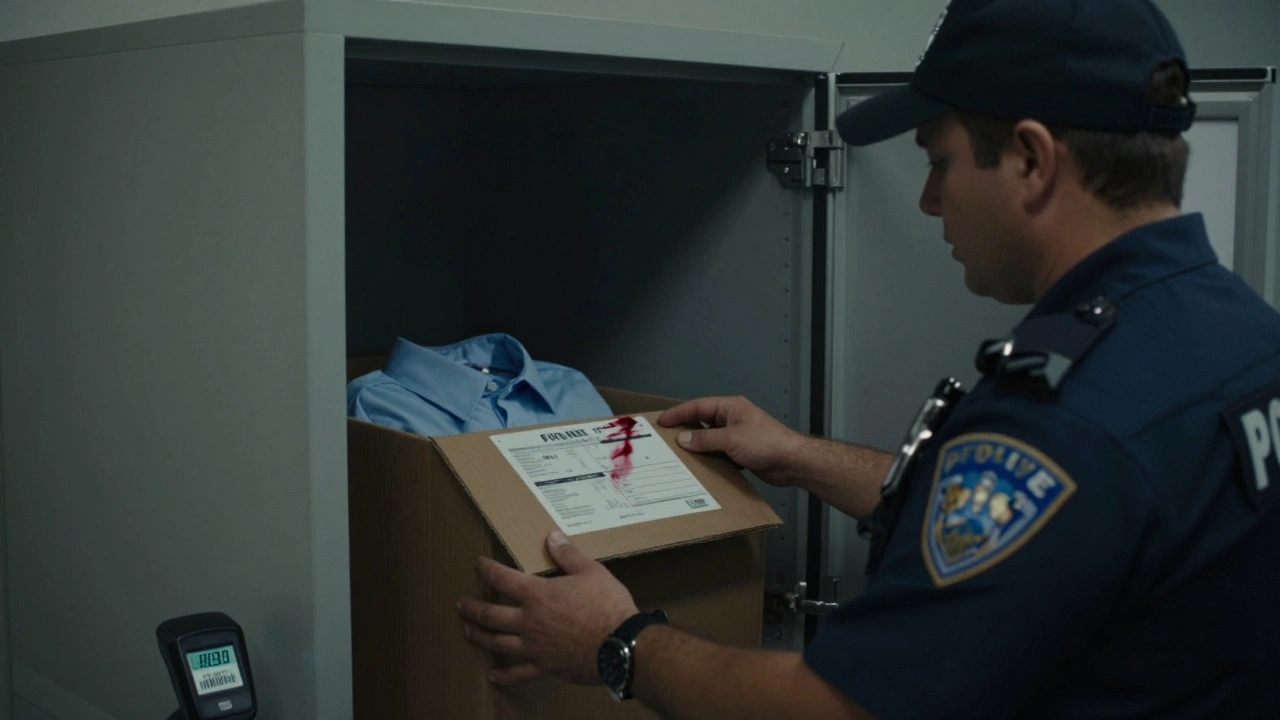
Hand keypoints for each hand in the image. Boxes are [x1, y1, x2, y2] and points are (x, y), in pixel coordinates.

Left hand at [458, 530, 638, 685]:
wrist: (621, 645)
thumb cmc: (607, 605)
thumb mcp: (591, 571)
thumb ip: (568, 554)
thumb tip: (552, 536)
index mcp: (538, 594)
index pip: (503, 578)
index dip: (487, 570)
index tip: (478, 564)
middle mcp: (529, 621)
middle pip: (491, 614)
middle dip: (473, 608)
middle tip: (461, 604)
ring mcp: (534, 646)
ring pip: (498, 642)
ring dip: (480, 636)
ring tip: (468, 630)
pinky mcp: (544, 667)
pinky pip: (518, 673)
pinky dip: (504, 674)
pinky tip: (493, 674)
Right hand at [657, 396, 804, 486]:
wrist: (791, 461)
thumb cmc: (767, 442)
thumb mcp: (731, 439)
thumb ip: (705, 439)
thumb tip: (683, 439)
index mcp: (730, 407)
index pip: (698, 407)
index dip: (678, 413)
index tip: (662, 421)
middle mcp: (732, 418)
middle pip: (702, 422)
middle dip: (685, 430)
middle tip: (666, 438)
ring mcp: (737, 435)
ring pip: (710, 439)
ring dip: (697, 446)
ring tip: (678, 454)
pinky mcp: (741, 451)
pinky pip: (719, 452)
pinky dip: (709, 458)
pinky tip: (700, 466)